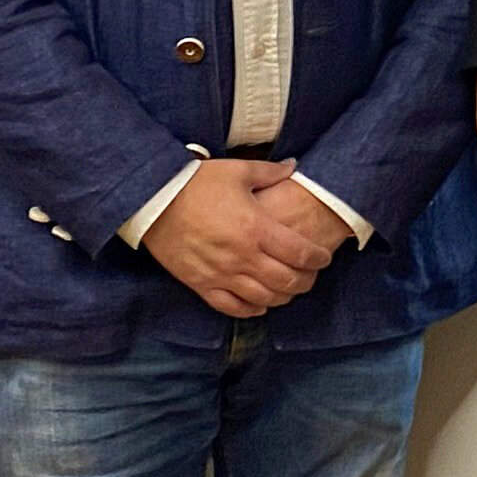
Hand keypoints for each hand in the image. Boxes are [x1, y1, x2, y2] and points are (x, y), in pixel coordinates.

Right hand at [142, 159, 346, 318]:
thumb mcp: (236, 171)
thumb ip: (270, 172)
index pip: (300, 253)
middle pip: (286, 281)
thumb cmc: (196, 182)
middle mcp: (243, 256)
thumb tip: (295, 166)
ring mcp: (222, 274)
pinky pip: (232, 307)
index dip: (317, 259)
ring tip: (289, 291)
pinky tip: (259, 305)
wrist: (153, 200)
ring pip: (263, 298)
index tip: (323, 258)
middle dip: (305, 281)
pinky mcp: (201, 284)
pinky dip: (250, 309)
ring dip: (282, 298)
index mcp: (256, 228)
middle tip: (310, 277)